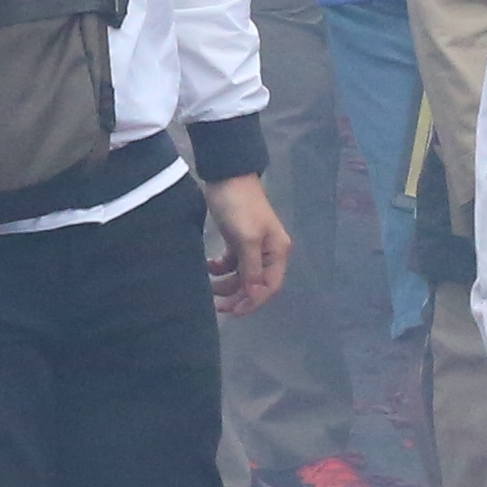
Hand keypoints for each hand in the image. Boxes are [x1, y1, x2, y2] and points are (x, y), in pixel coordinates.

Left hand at [203, 174, 289, 317]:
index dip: (254, 302)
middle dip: (238, 296)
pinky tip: (208, 266)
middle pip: (255, 284)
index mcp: (277, 251)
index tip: (233, 311)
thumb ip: (251, 269)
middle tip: (218, 305)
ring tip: (208, 286)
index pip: (270, 286)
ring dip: (226, 284)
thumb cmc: (239, 206)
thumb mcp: (246, 239)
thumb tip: (254, 295)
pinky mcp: (236, 240)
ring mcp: (252, 246)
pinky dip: (220, 269)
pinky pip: (231, 264)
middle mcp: (268, 252)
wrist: (226, 175)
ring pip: (241, 276)